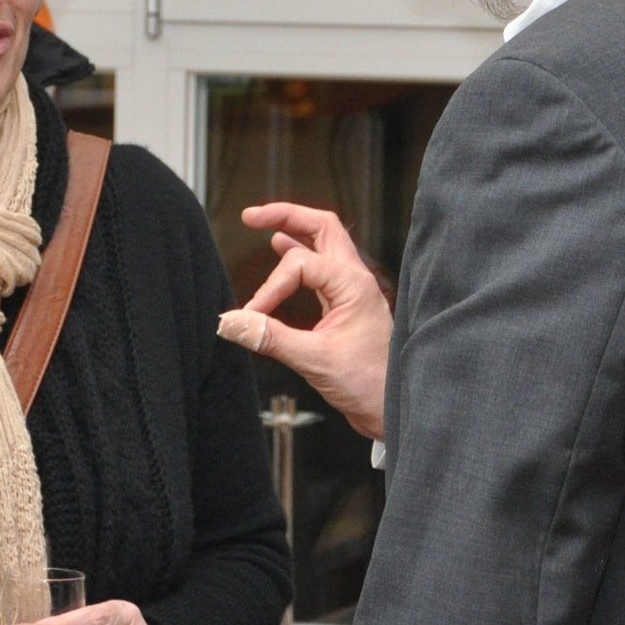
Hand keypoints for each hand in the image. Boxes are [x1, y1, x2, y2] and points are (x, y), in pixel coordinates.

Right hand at [216, 203, 392, 438]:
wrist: (394, 409)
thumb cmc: (368, 385)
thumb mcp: (313, 360)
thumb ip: (269, 337)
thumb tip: (230, 321)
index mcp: (354, 285)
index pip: (299, 265)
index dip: (270, 287)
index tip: (252, 315)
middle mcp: (356, 280)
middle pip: (322, 228)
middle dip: (287, 215)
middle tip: (252, 215)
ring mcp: (353, 291)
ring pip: (324, 244)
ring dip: (294, 231)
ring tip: (263, 224)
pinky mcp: (347, 306)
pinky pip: (321, 268)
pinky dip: (299, 255)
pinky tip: (281, 250)